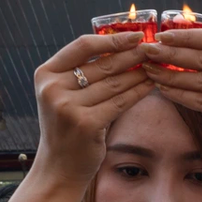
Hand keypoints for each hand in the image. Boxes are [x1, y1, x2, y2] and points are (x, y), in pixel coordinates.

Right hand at [32, 33, 156, 186]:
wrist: (58, 167)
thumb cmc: (66, 127)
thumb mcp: (63, 94)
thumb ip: (81, 71)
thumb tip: (121, 46)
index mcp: (45, 74)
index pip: (83, 46)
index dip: (112, 39)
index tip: (135, 35)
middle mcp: (53, 88)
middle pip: (102, 64)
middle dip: (132, 55)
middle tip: (153, 48)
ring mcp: (68, 107)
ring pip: (114, 83)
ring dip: (139, 72)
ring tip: (156, 65)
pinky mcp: (86, 123)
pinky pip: (120, 102)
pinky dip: (138, 92)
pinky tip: (150, 85)